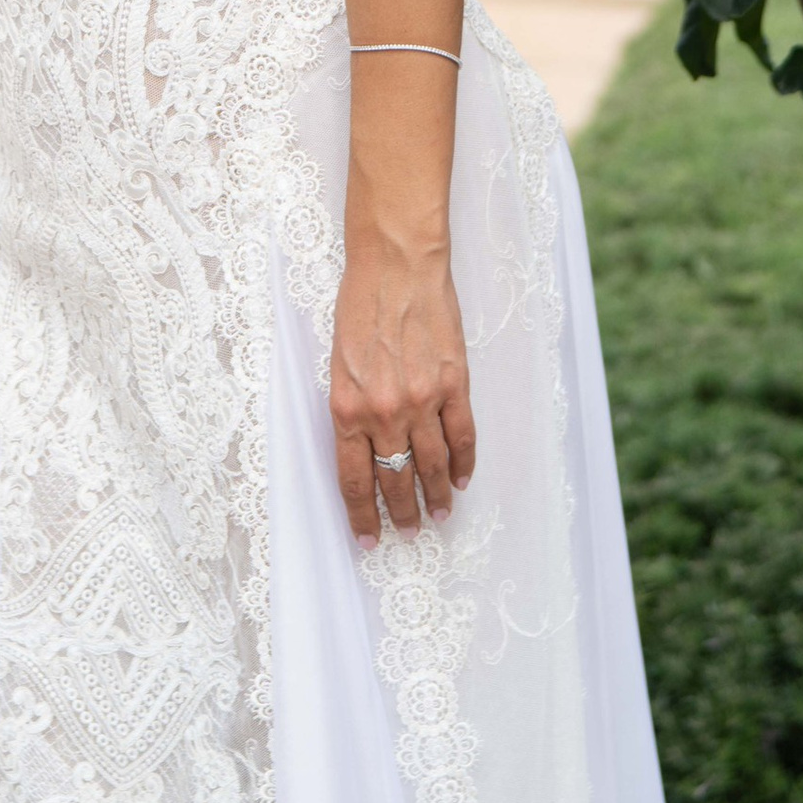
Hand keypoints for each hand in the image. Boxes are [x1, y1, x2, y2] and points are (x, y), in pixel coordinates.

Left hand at [329, 239, 473, 539]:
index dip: (363, 516)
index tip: (369, 539)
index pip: (355, 481)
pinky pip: (462, 438)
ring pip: (432, 467)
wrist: (395, 263)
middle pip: (395, 481)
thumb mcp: (338, 363)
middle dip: (402, 513)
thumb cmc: (360, 304)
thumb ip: (352, 408)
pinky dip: (464, 464)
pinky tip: (462, 480)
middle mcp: (384, 413)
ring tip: (439, 515)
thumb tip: (365, 449)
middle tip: (409, 531)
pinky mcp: (454, 384)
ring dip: (437, 497)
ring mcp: (422, 400)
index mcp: (347, 408)